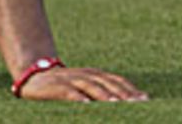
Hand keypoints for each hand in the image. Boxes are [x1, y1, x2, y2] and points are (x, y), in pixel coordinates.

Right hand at [18, 65, 148, 102]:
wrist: (35, 76)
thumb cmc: (66, 87)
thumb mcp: (85, 88)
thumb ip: (102, 94)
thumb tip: (124, 104)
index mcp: (96, 75)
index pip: (117, 82)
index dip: (131, 90)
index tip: (146, 100)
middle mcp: (86, 75)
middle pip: (108, 84)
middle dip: (124, 94)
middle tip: (138, 104)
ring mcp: (72, 80)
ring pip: (91, 87)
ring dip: (105, 96)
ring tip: (117, 105)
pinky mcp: (57, 87)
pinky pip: (69, 93)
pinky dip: (78, 99)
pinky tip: (86, 106)